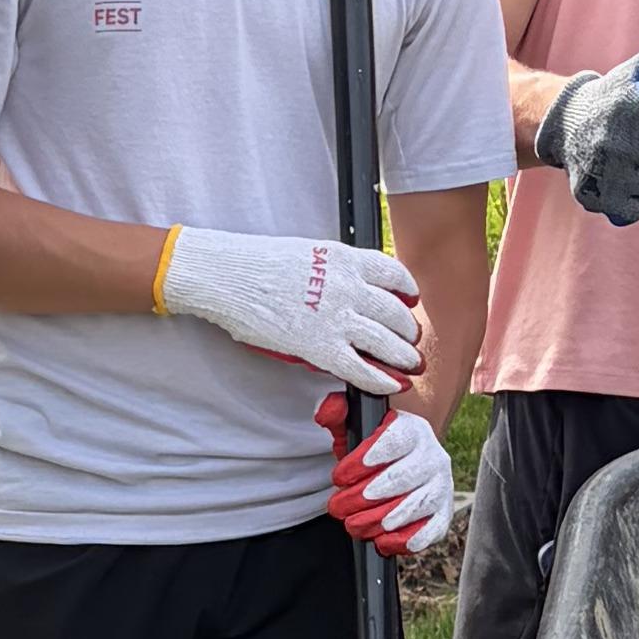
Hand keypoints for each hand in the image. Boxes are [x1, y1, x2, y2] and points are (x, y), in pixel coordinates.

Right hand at [155, 225, 423, 389]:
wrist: (227, 276)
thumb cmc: (256, 264)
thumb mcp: (307, 253)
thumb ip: (334, 270)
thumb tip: (348, 288)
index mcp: (345, 258)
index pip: (393, 274)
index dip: (407, 290)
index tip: (410, 300)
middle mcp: (349, 286)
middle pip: (396, 312)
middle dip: (408, 329)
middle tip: (410, 339)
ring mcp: (337, 318)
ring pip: (388, 342)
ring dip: (404, 356)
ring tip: (410, 364)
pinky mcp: (322, 348)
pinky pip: (363, 369)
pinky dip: (382, 380)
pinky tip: (391, 385)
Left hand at [320, 391, 457, 563]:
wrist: (405, 463)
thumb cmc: (372, 448)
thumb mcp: (353, 426)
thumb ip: (337, 413)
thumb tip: (327, 410)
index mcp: (413, 430)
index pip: (395, 441)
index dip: (366, 460)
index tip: (339, 476)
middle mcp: (433, 456)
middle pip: (403, 478)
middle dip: (366, 496)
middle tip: (338, 507)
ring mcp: (441, 487)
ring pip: (416, 506)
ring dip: (381, 520)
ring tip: (354, 525)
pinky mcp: (443, 514)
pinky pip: (431, 530)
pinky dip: (407, 540)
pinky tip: (382, 543)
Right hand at [534, 20, 638, 223]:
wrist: (566, 124)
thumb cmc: (615, 98)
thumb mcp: (638, 73)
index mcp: (632, 107)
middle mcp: (615, 140)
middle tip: (638, 139)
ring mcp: (604, 171)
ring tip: (629, 157)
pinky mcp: (595, 198)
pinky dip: (637, 199)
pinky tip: (624, 180)